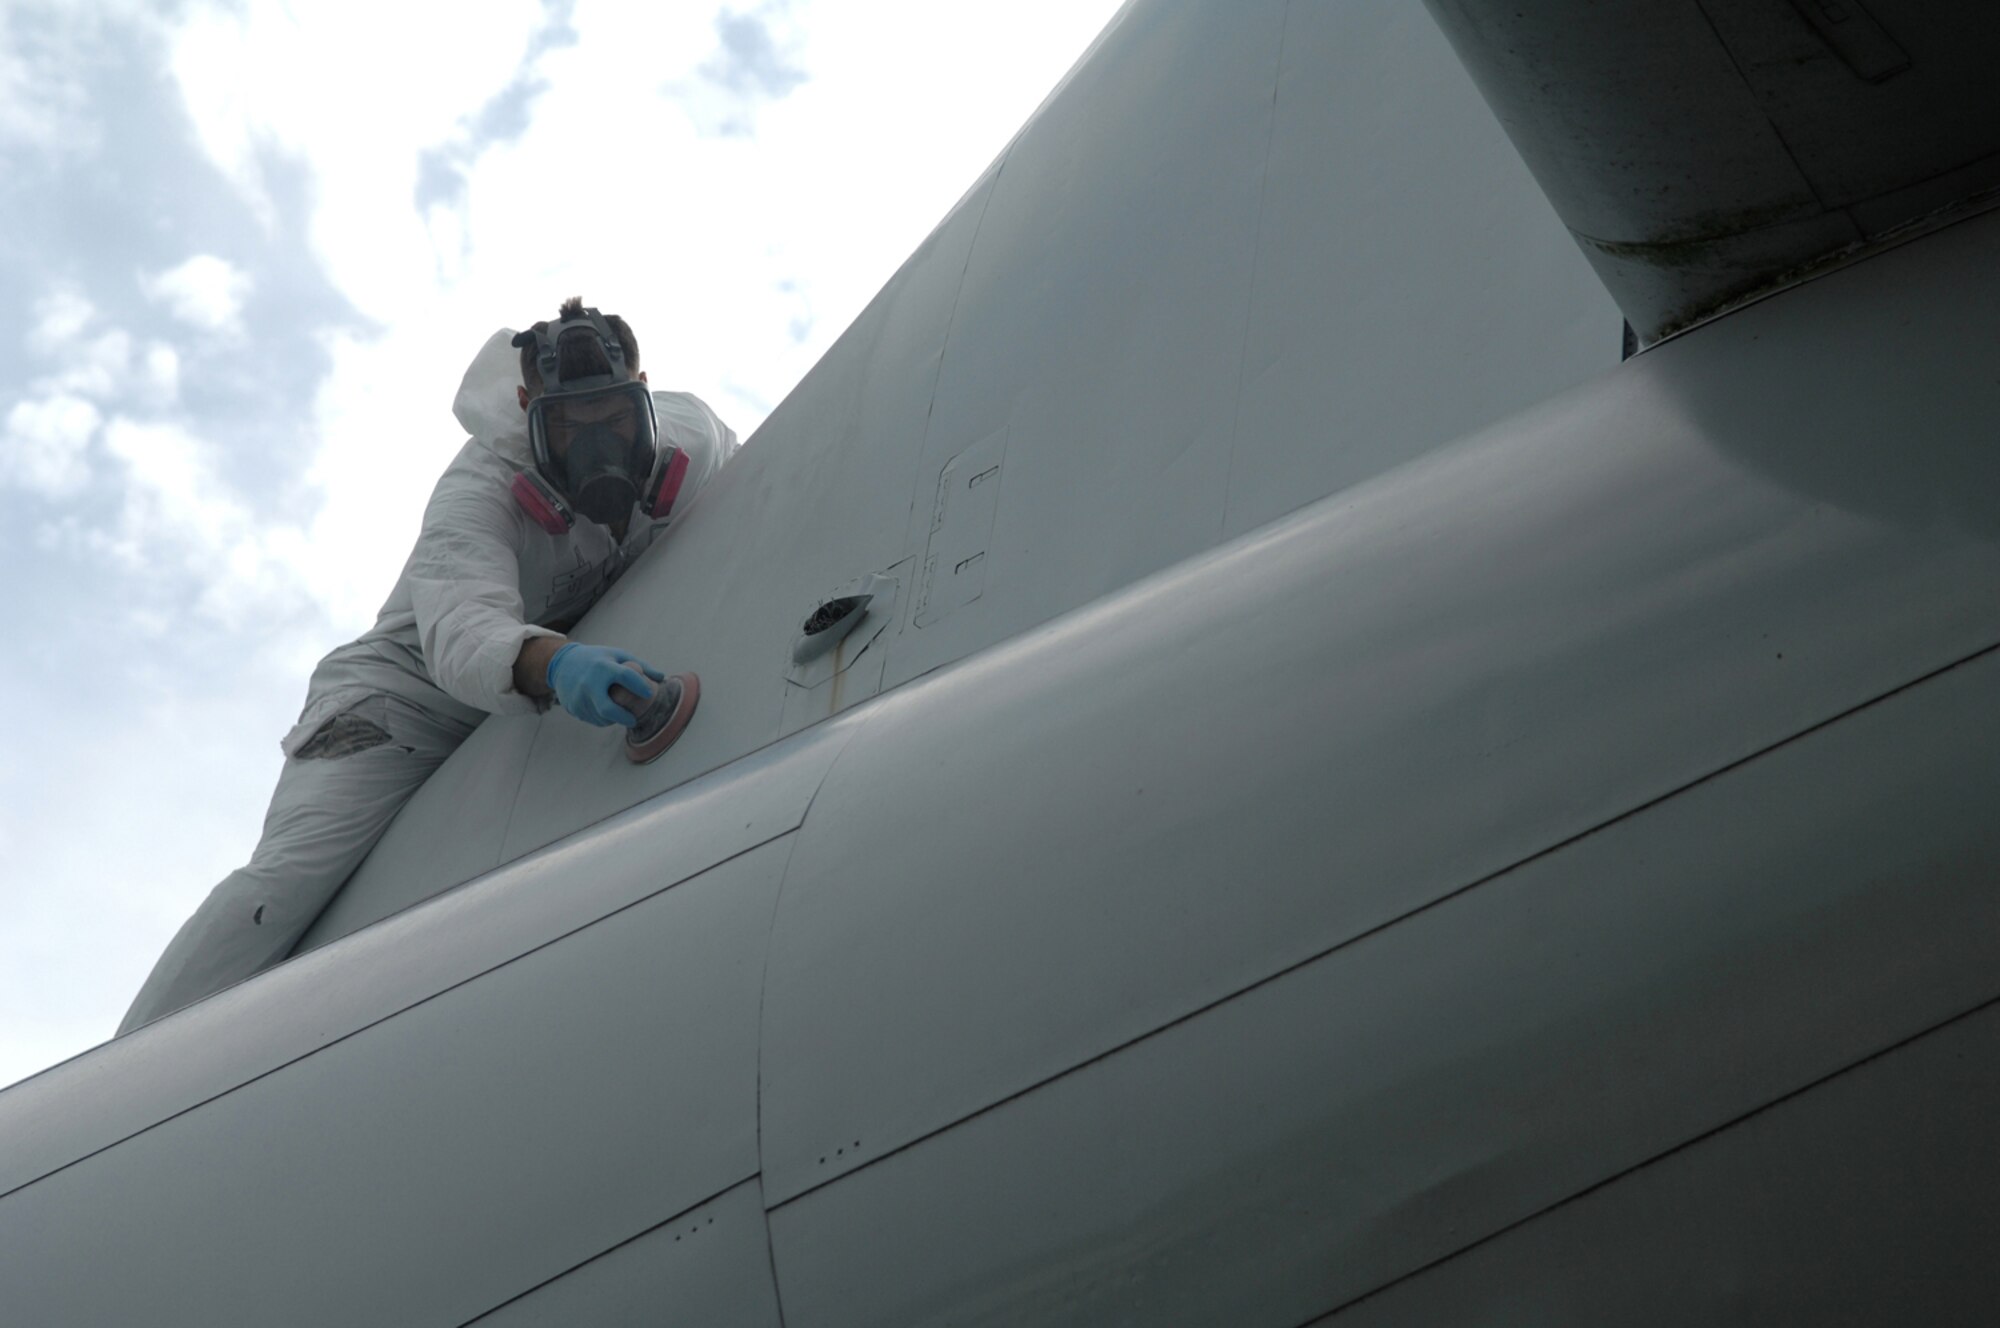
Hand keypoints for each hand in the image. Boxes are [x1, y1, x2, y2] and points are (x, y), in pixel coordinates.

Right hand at [545, 643, 664, 727]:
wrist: (562, 663)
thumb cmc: (598, 659)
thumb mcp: (618, 655)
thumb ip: (641, 666)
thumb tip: (662, 677)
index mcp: (603, 667)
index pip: (626, 677)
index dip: (640, 686)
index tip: (649, 693)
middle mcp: (589, 683)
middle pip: (608, 709)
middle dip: (624, 718)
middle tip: (633, 720)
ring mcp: (579, 697)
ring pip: (602, 718)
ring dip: (613, 718)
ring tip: (617, 710)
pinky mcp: (573, 707)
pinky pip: (593, 719)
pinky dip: (602, 718)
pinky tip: (604, 709)